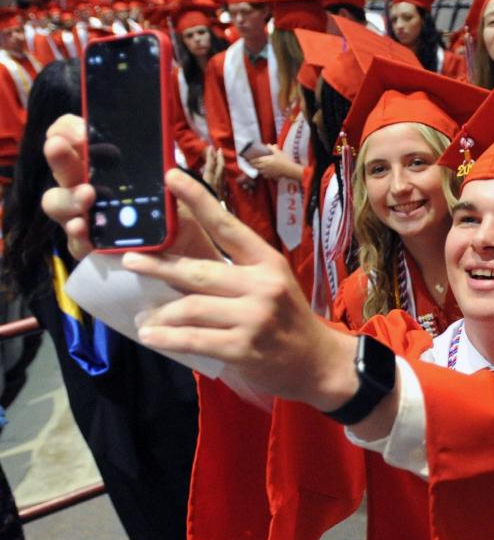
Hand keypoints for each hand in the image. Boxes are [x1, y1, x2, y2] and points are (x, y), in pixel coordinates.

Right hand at [41, 114, 221, 262]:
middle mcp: (85, 186)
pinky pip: (76, 241)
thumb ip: (162, 164)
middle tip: (59, 147)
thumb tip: (163, 142)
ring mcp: (83, 216)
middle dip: (58, 155)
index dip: (67, 129)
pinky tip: (82, 226)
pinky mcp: (89, 246)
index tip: (78, 129)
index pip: (72, 138)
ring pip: (57, 203)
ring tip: (86, 195)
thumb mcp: (171, 182)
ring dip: (69, 196)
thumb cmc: (172, 208)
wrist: (185, 249)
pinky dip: (78, 233)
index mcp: (101, 165)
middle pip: (61, 168)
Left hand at [126, 168, 359, 409]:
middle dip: (158, 266)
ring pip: (191, 308)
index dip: (198, 200)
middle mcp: (262, 286)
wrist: (317, 362)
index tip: (171, 177)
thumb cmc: (287, 319)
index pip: (227, 226)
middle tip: (129, 260)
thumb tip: (180, 260)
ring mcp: (252, 319)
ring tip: (143, 318)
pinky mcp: (242, 349)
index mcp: (267, 262)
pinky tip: (151, 337)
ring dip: (160, 314)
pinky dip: (167, 339)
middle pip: (198, 272)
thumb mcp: (270, 284)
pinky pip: (193, 340)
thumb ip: (235, 270)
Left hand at [248, 144, 303, 180]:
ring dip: (256, 168)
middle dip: (251, 164)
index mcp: (265, 160)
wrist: (288, 169)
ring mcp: (267, 172)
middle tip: (250, 163)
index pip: (254, 160)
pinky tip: (264, 172)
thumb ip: (272, 148)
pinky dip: (263, 173)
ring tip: (256, 167)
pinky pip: (264, 175)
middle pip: (255, 166)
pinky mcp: (270, 176)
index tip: (247, 159)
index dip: (250, 160)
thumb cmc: (283, 160)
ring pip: (259, 171)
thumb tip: (268, 145)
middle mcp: (264, 166)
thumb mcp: (278, 152)